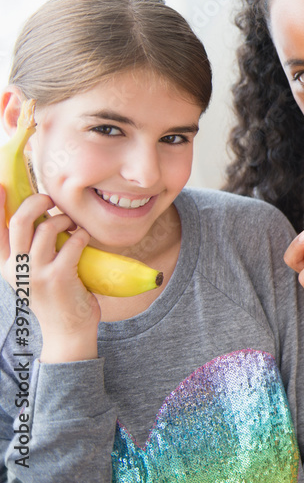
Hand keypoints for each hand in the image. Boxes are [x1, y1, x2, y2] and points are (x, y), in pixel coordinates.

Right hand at [1, 191, 99, 362]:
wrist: (67, 331)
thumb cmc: (55, 296)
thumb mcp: (32, 274)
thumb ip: (30, 249)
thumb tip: (40, 216)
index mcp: (6, 265)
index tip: (0, 185)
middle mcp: (16, 268)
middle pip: (19, 221)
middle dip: (36, 202)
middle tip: (49, 201)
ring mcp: (36, 273)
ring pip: (49, 228)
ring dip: (65, 219)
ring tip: (72, 226)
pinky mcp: (59, 277)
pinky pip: (73, 241)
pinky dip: (82, 235)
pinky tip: (83, 240)